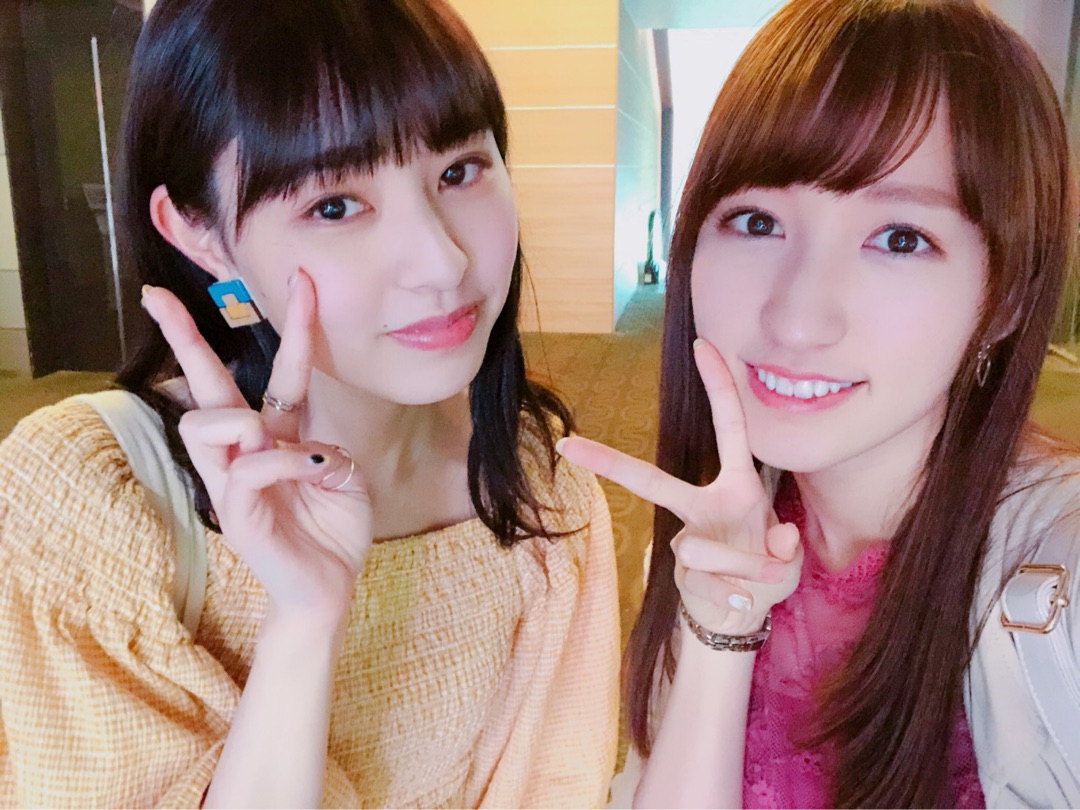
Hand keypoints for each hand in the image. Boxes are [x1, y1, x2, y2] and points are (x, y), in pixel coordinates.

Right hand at [141, 271, 371, 624]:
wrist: (330, 588)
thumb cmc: (333, 529)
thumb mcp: (345, 475)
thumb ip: (327, 447)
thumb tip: (304, 443)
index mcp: (277, 436)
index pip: (277, 372)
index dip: (294, 327)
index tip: (301, 279)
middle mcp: (246, 451)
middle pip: (205, 386)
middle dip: (183, 338)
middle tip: (156, 295)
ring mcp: (233, 482)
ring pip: (207, 423)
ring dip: (245, 419)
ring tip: (274, 438)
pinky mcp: (236, 514)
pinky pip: (248, 469)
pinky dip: (286, 463)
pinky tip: (311, 472)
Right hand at [558, 338, 800, 635]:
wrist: (740, 615)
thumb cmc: (763, 573)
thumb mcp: (787, 562)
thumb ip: (783, 551)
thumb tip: (777, 538)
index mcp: (737, 486)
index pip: (729, 428)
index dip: (719, 386)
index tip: (702, 344)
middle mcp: (704, 505)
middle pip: (654, 482)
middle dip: (610, 463)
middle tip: (569, 446)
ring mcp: (688, 539)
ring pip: (698, 550)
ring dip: (738, 570)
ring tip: (755, 587)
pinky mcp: (681, 574)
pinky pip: (704, 583)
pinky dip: (732, 595)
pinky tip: (740, 601)